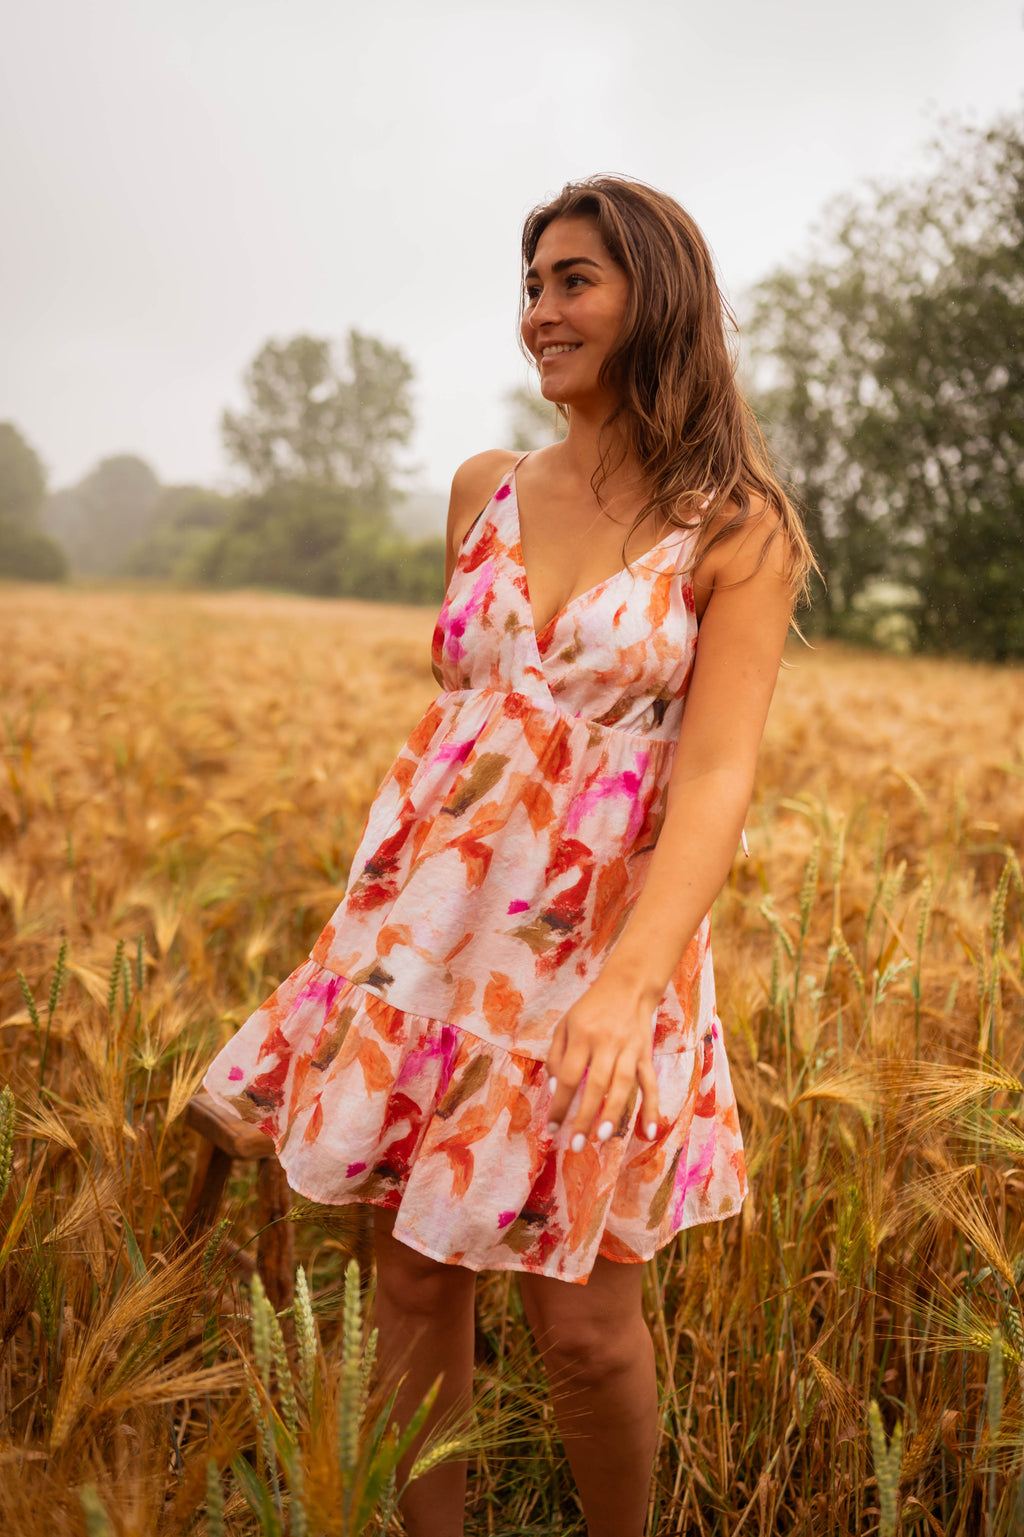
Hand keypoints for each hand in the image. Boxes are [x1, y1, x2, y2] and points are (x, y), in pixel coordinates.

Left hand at [545, 971, 660, 1150]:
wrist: (628, 985)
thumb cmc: (590, 1009)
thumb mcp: (564, 1024)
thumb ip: (556, 1056)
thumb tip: (555, 1091)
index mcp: (581, 1036)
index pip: (567, 1076)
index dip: (559, 1104)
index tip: (551, 1129)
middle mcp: (606, 1043)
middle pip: (595, 1085)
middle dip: (584, 1117)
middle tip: (575, 1146)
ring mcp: (629, 1049)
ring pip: (622, 1085)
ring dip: (613, 1113)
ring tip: (603, 1138)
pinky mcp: (645, 1054)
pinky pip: (650, 1083)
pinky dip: (651, 1107)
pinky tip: (650, 1130)